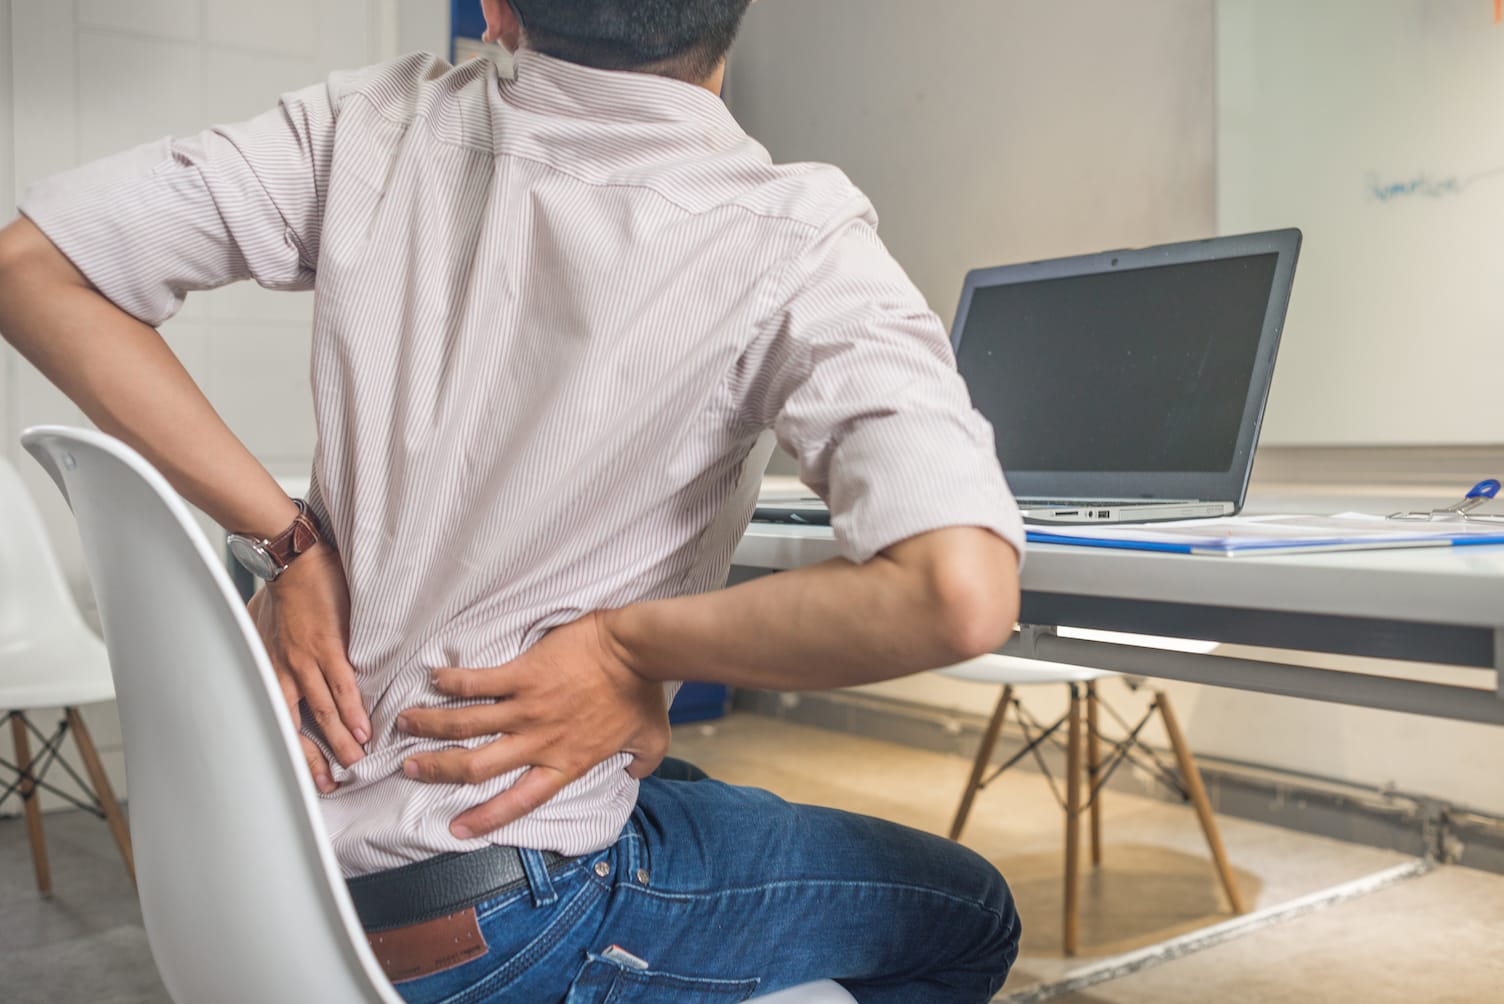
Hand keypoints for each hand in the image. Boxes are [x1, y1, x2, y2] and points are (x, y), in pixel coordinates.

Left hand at [247, 542, 369, 792]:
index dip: (293, 749)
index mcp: (268, 669)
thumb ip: (268, 649)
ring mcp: (305, 661)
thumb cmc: (280, 591)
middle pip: (297, 725)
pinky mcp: (328, 647)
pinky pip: (340, 686)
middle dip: (314, 756)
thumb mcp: (259, 625)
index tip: (308, 771)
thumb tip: (270, 663)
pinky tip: (362, 728)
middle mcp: (282, 672)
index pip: (278, 719)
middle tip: (330, 782)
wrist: (293, 560)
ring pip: (321, 711)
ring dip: (339, 739)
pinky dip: (351, 709)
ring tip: (356, 760)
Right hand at [396, 611, 669, 838]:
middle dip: (438, 771)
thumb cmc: (643, 693)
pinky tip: (434, 678)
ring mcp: (528, 707)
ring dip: (432, 726)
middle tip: (410, 769)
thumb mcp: (651, 739)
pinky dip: (453, 681)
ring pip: (467, 724)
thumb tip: (635, 772)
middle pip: (476, 766)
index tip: (456, 830)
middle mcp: (539, 741)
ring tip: (405, 725)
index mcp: (566, 762)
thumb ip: (642, 763)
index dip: (485, 818)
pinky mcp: (524, 673)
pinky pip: (479, 681)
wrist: (638, 651)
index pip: (519, 800)